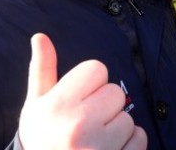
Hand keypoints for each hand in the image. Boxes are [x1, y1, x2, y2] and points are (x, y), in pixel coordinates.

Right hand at [18, 33, 146, 149]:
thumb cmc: (42, 138)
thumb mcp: (35, 106)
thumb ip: (42, 70)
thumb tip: (40, 36)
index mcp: (58, 106)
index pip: (96, 69)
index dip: (90, 83)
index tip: (79, 101)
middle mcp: (78, 125)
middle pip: (116, 93)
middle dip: (105, 106)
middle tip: (86, 124)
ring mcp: (99, 148)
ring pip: (128, 118)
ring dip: (117, 129)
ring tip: (94, 142)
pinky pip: (139, 139)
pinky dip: (129, 146)